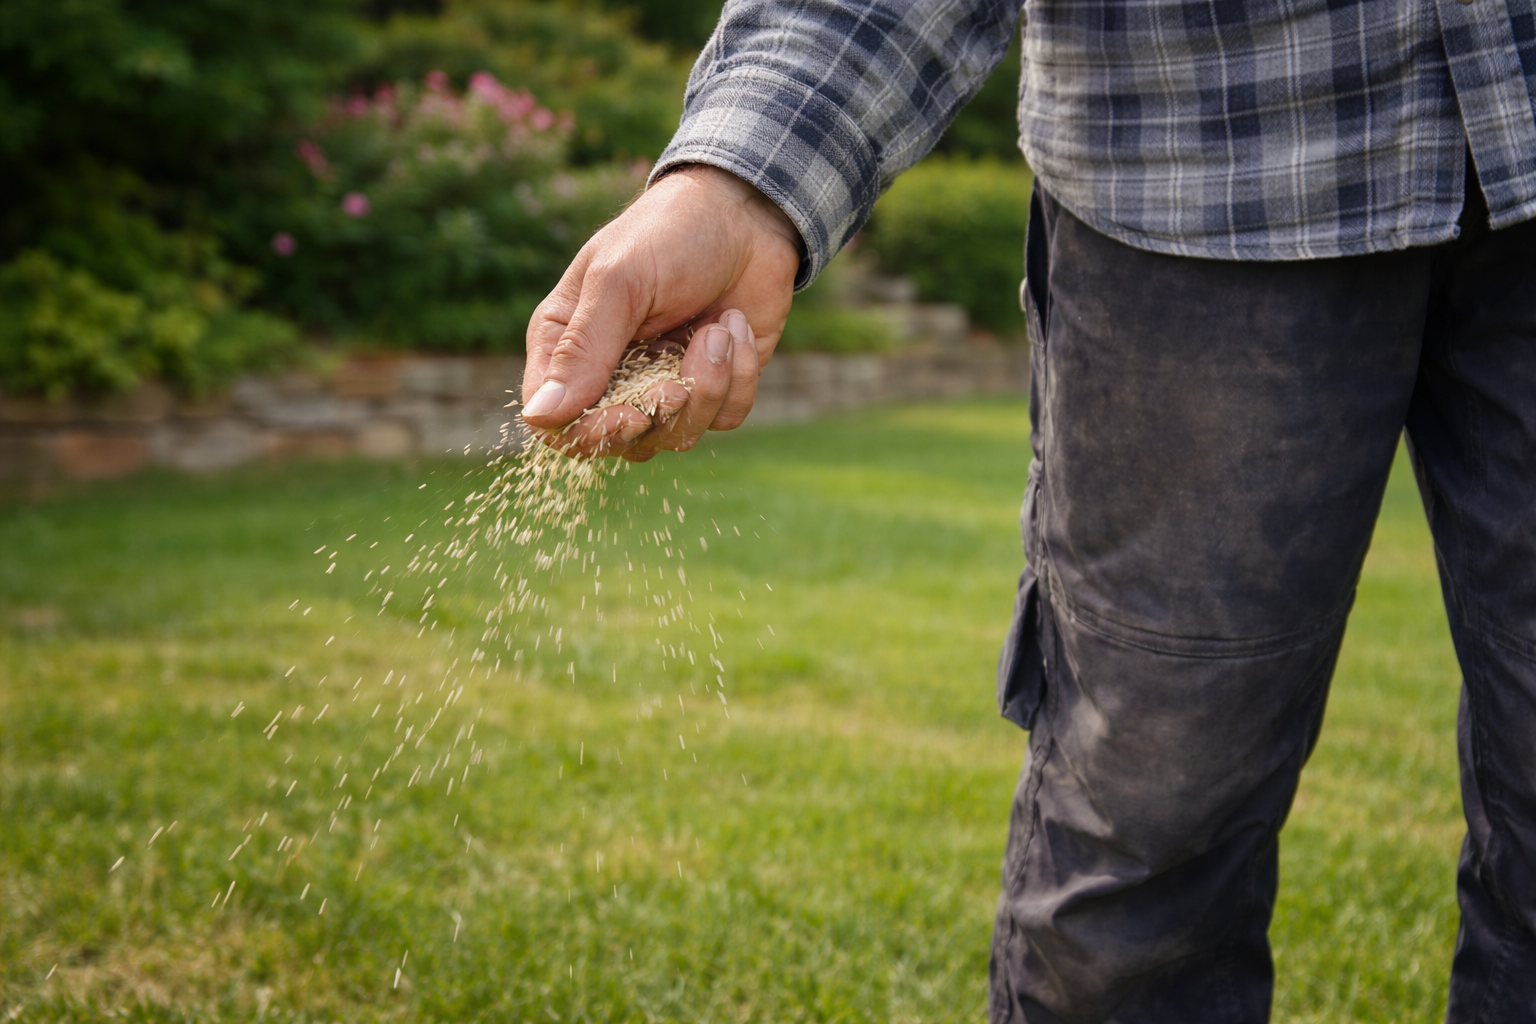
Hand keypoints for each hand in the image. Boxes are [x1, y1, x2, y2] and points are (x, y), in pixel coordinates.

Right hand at [521, 164, 801, 460]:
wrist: (746, 214)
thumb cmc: (669, 233)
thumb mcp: (619, 280)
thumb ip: (582, 349)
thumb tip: (539, 417)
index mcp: (568, 346)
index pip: (557, 424)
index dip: (590, 434)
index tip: (630, 415)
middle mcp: (612, 374)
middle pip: (620, 441)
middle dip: (660, 413)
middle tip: (681, 378)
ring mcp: (665, 382)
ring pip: (679, 435)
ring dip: (708, 385)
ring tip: (719, 329)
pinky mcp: (715, 385)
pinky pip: (725, 416)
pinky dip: (739, 376)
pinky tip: (736, 327)